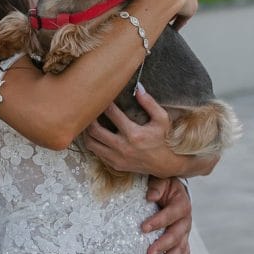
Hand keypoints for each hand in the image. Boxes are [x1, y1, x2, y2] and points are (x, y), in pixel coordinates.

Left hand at [83, 87, 219, 178]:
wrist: (166, 164)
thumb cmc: (164, 139)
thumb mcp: (162, 119)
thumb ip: (149, 103)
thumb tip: (138, 88)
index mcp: (134, 134)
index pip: (112, 114)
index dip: (105, 103)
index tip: (102, 96)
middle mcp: (122, 147)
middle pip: (94, 130)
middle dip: (89, 117)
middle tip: (89, 109)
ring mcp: (117, 158)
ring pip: (91, 143)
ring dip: (88, 132)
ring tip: (89, 122)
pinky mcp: (114, 165)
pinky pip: (96, 153)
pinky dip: (94, 142)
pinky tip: (96, 134)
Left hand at [142, 177, 190, 253]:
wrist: (174, 190)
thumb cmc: (164, 184)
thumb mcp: (161, 180)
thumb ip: (157, 186)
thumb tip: (150, 196)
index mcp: (181, 204)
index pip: (171, 214)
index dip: (158, 221)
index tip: (143, 228)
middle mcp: (186, 219)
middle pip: (176, 234)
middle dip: (162, 245)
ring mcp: (185, 230)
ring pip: (180, 246)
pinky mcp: (183, 237)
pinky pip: (185, 250)